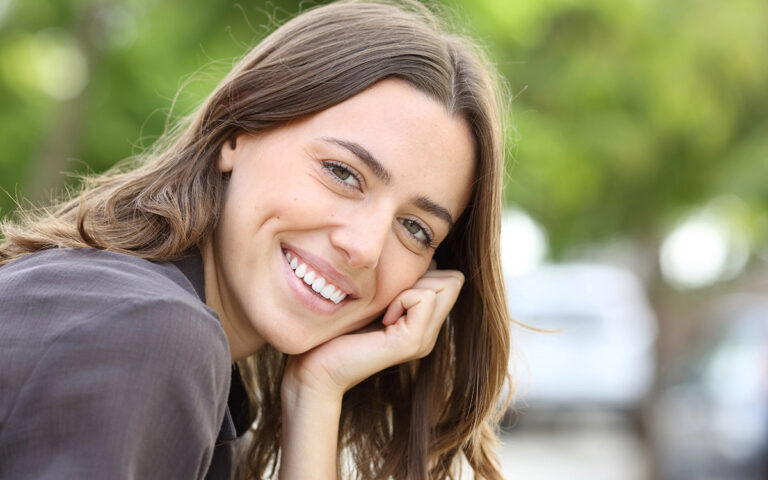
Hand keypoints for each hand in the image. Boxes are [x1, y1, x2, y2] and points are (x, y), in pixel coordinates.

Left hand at [282, 266, 464, 399]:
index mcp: (422, 323)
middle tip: (389, 300)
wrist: (317, 367)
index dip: (425, 273)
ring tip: (385, 310)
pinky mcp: (412, 342)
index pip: (452, 278)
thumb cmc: (335, 329)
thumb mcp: (374, 299)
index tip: (391, 293)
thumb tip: (418, 258)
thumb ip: (398, 284)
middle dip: (422, 277)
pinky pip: (424, 297)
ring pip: (446, 284)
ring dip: (411, 287)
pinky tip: (382, 318)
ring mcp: (424, 339)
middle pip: (454, 280)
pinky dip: (402, 298)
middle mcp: (429, 333)